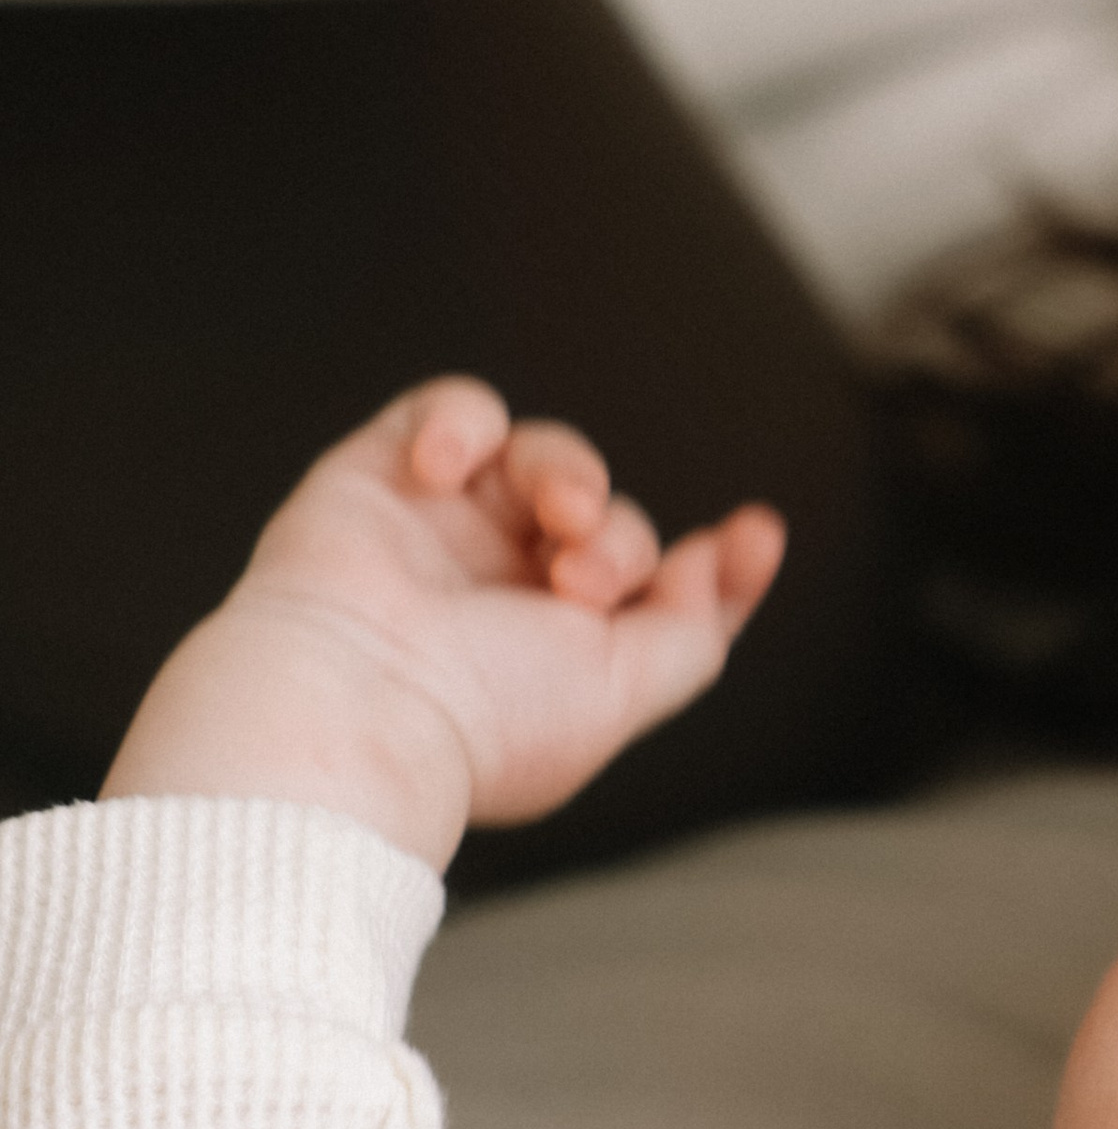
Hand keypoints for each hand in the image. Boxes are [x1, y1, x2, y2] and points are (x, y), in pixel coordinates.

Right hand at [104, 377, 784, 868]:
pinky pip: (454, 409)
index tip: (754, 535)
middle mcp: (501, 590)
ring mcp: (443, 530)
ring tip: (558, 518)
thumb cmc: (483, 720)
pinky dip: (465, 423)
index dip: (712, 563)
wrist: (352, 707)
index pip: (654, 588)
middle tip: (584, 582)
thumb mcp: (623, 693)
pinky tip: (448, 472)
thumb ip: (693, 628)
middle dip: (621, 539)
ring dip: (571, 474)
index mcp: (555, 652)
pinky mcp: (383, 476)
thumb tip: (726, 555)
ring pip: (546, 456)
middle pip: (608, 517)